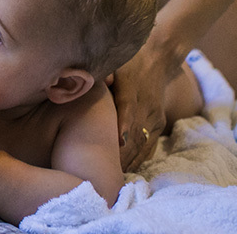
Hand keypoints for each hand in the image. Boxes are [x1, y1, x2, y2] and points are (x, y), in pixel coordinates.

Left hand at [111, 46, 168, 171]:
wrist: (158, 59)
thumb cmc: (127, 63)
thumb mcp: (114, 64)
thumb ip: (99, 74)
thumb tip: (78, 78)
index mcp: (131, 88)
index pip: (127, 109)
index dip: (122, 126)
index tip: (116, 142)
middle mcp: (146, 104)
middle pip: (134, 133)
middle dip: (120, 154)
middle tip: (102, 169)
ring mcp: (154, 116)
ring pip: (142, 144)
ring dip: (128, 161)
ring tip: (110, 175)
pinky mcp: (159, 124)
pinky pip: (149, 147)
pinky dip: (137, 160)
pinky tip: (124, 170)